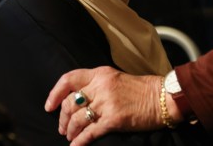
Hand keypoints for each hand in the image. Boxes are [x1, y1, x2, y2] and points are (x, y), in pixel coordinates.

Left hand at [44, 66, 162, 144]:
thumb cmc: (142, 89)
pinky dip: (80, 141)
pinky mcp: (114, 119)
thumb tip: (79, 100)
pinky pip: (89, 133)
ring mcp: (107, 103)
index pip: (69, 79)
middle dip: (62, 118)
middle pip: (70, 103)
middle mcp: (101, 86)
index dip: (55, 93)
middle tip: (62, 128)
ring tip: (71, 137)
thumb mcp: (117, 79)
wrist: (163, 97)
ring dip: (70, 131)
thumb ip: (98, 85)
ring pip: (77, 119)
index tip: (49, 106)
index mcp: (101, 74)